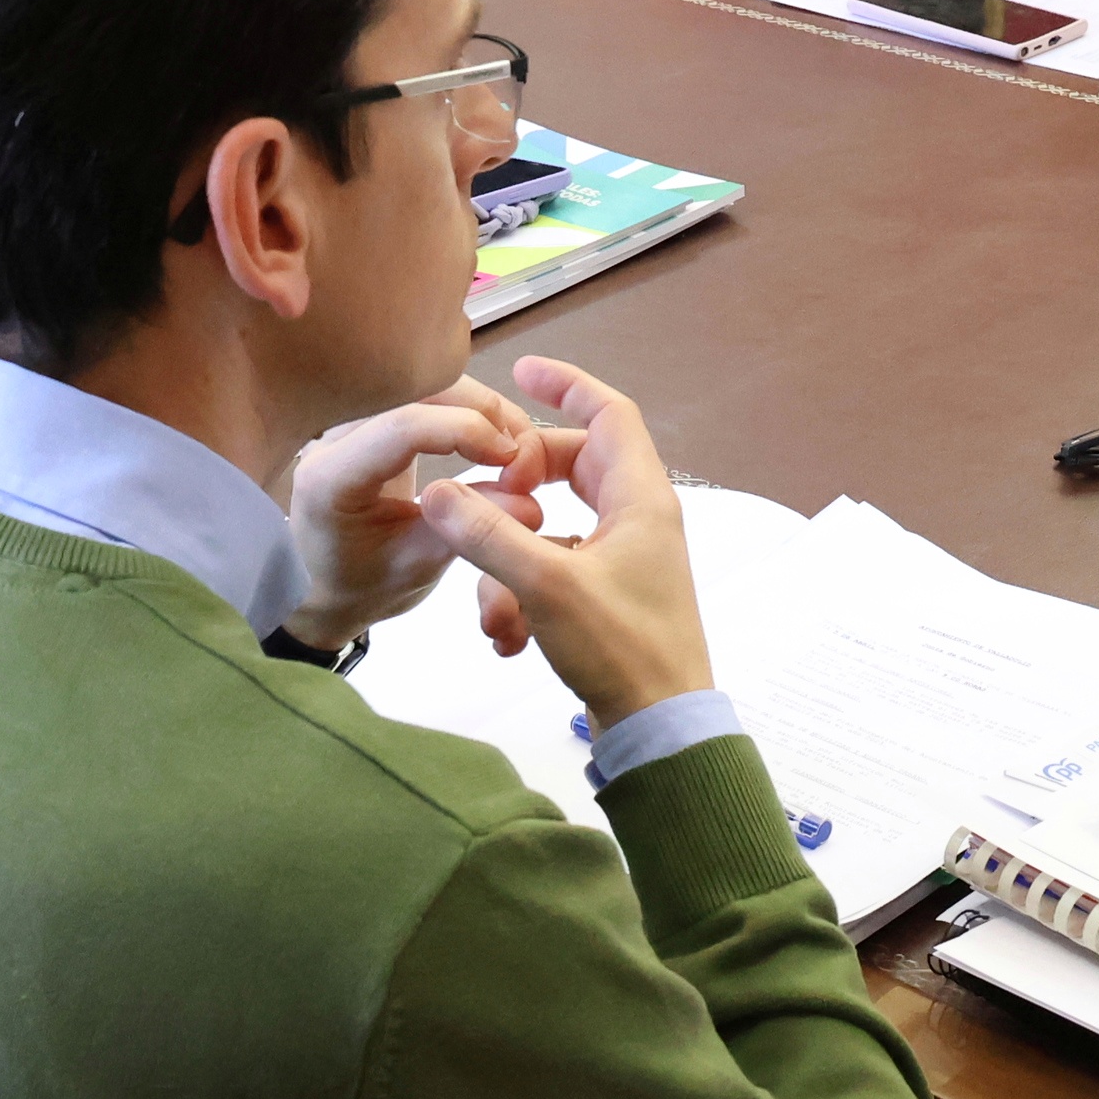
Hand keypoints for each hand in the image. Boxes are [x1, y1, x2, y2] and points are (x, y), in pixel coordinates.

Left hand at [282, 375, 568, 648]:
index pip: (402, 427)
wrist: (330, 585)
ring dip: (478, 405)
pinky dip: (465, 409)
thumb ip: (468, 529)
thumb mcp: (419, 566)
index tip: (513, 459)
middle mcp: (332, 438)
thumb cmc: (366, 585)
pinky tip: (493, 436)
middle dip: (479, 409)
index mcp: (331, 479)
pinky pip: (423, 397)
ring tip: (514, 445)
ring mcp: (351, 423)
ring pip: (423, 385)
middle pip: (414, 392)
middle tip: (523, 450)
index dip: (465, 430)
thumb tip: (532, 504)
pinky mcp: (372, 420)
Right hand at [412, 355, 714, 724]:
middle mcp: (638, 520)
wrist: (659, 727)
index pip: (608, 413)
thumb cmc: (621, 648)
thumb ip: (488, 535)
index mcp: (640, 498)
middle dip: (521, 480)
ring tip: (492, 606)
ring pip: (553, 528)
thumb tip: (438, 493)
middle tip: (484, 489)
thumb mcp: (545, 586)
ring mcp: (624, 560)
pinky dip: (522, 597)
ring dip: (510, 558)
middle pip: (573, 466)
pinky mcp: (607, 598)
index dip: (565, 384)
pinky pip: (553, 573)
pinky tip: (506, 638)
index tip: (520, 371)